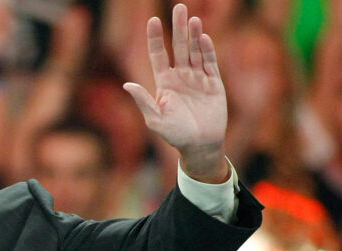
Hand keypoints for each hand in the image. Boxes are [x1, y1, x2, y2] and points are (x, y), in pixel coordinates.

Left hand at [123, 3, 227, 181]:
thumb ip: (144, 101)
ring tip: (193, 18)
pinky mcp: (214, 84)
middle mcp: (181, 77)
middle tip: (179, 7)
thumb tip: (127, 85)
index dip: (155, 38)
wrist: (200, 146)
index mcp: (164, 83)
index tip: (152, 20)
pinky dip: (207, 50)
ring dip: (194, 35)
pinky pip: (210, 63)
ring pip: (195, 51)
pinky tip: (203, 37)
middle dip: (178, 28)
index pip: (158, 55)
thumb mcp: (155, 120)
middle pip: (178, 47)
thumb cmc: (175, 135)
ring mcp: (198, 78)